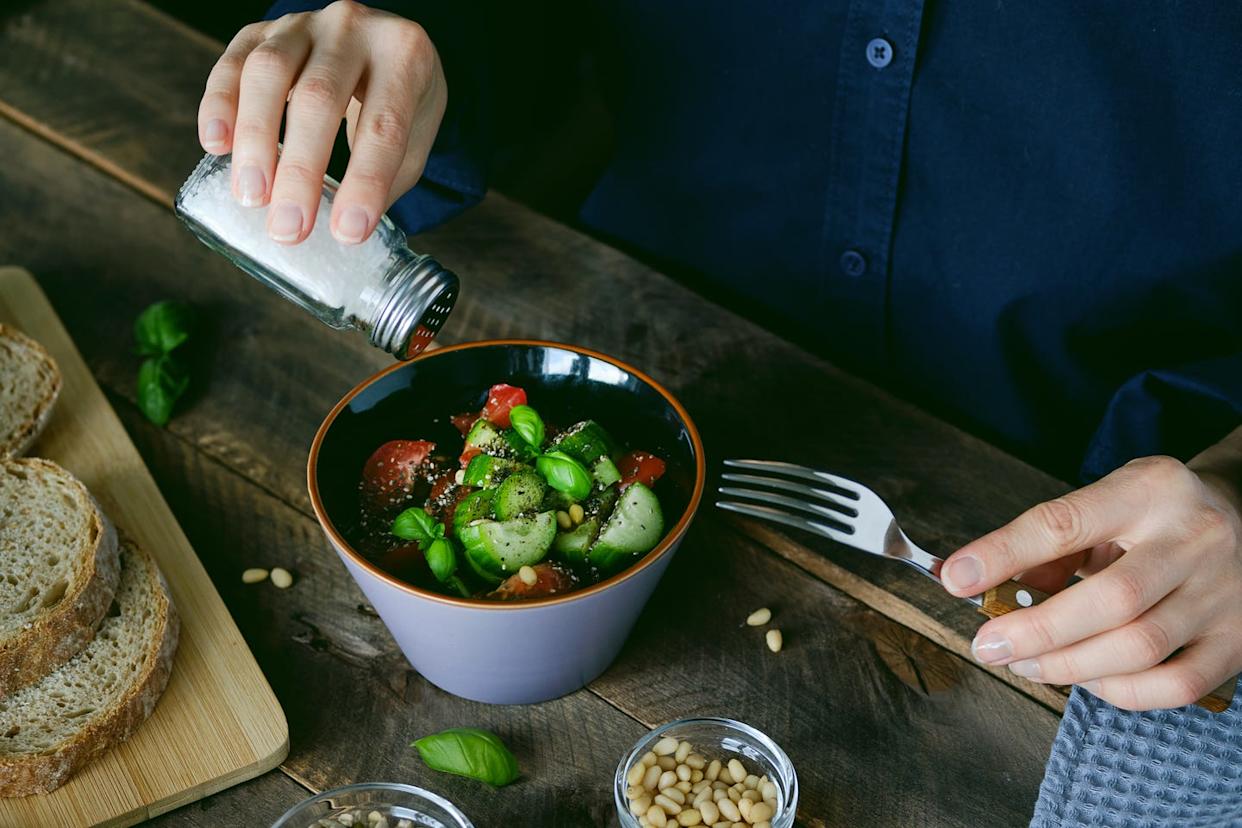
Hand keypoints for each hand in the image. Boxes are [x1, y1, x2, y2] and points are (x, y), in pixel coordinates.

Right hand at [197, 0, 445, 244]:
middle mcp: (353, 27)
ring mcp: (302, 23)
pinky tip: (215, 146)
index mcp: (404, 54)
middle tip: (288, 228)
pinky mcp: (261, 29)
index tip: (347, 233)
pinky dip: (219, 105)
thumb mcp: (414, 139)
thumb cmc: (400, 101)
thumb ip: (385, 179)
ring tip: (250, 196)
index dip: (365, 182)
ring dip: (254, 140)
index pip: (384, 124)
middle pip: (319, 98)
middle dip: (300, 171)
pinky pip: (232, 62)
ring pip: (268, 73)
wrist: (380, 44)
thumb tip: (342, 230)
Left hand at [941, 455, 1241, 710]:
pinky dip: (1120, 691)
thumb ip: (1054, 545)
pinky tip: (1087, 680)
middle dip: (1037, 631)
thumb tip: (991, 588)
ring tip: (1027, 664)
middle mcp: (1194, 539)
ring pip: (1140, 647)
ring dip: (1069, 665)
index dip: (1003, 553)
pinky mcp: (1240, 641)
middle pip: (1111, 599)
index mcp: (1149, 491)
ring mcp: (1225, 594)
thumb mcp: (1107, 503)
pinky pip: (1175, 684)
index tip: (956, 578)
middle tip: (989, 646)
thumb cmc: (1159, 514)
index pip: (1064, 523)